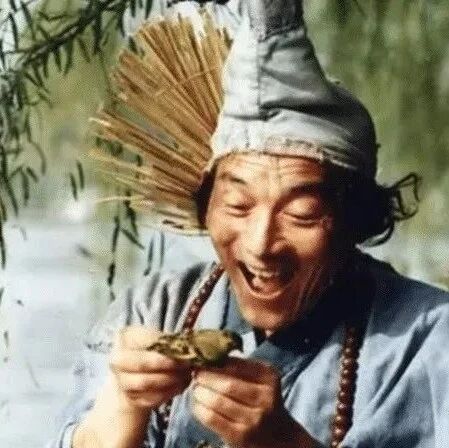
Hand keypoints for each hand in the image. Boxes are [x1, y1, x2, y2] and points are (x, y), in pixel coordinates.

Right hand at [72, 326, 191, 447]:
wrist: (137, 369)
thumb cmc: (152, 348)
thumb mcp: (158, 338)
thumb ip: (170, 341)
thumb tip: (189, 348)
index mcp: (125, 337)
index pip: (146, 341)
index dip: (166, 348)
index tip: (185, 352)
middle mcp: (117, 359)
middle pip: (142, 364)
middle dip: (168, 365)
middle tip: (186, 365)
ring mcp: (121, 381)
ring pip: (146, 383)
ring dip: (170, 380)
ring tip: (186, 376)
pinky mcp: (130, 398)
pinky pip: (149, 399)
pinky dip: (168, 393)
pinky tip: (180, 385)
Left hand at [192, 357, 316, 447]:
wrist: (278, 436)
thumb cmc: (263, 400)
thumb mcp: (260, 379)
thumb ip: (240, 366)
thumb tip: (211, 355)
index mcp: (269, 377)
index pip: (237, 365)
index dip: (216, 362)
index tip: (202, 359)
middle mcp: (265, 398)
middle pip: (227, 384)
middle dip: (206, 377)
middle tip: (196, 374)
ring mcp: (254, 419)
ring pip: (218, 401)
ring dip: (201, 393)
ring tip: (196, 389)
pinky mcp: (241, 437)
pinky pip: (213, 419)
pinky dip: (200, 410)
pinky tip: (197, 405)